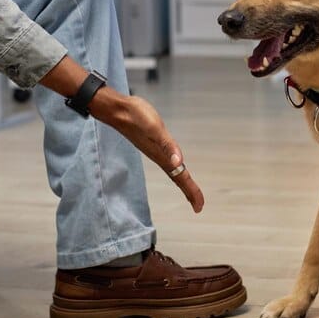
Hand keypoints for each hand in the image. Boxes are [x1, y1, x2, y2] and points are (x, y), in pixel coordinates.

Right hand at [90, 87, 203, 212]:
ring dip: (182, 182)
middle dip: (189, 192)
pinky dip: (175, 167)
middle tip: (198, 206)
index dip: (191, 192)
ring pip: (173, 171)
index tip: (199, 207)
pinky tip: (176, 166)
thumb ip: (167, 146)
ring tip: (189, 191)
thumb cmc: (136, 117)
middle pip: (178, 178)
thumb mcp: (155, 129)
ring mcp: (156, 151)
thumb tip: (179, 163)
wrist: (118, 110)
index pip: (181, 178)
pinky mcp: (153, 143)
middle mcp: (160, 157)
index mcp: (163, 156)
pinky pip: (169, 161)